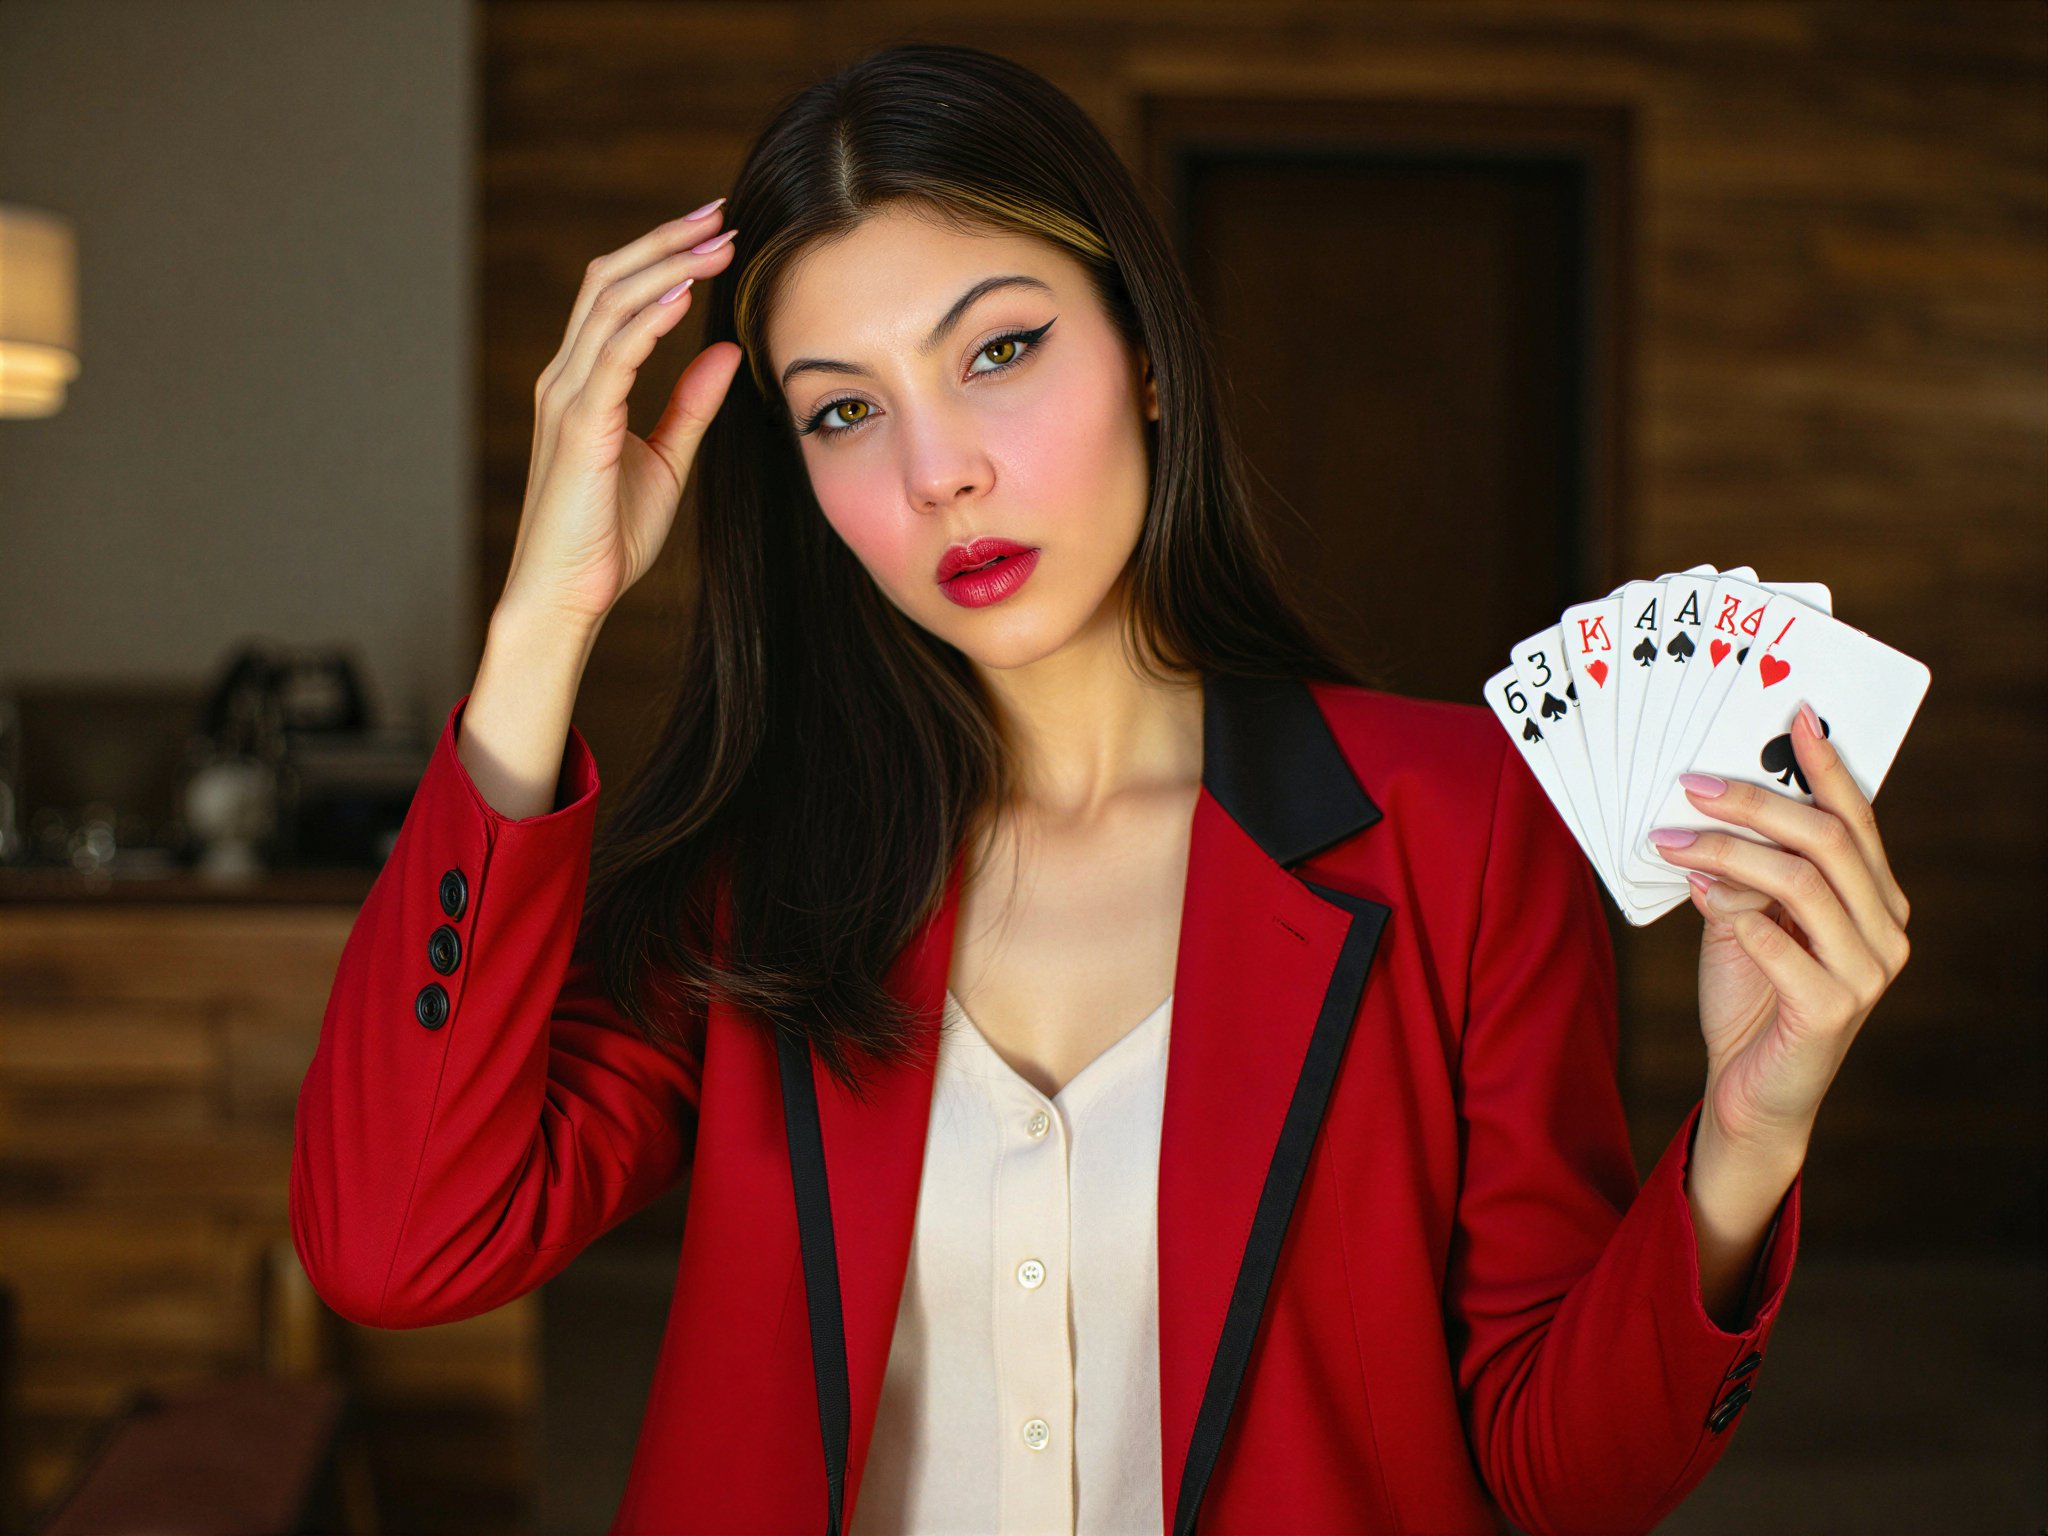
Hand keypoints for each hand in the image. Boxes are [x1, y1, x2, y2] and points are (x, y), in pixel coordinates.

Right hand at [502, 203, 744, 626]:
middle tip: (718, 215)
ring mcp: (567, 398)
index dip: (664, 257)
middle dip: (666, 242)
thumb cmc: (607, 539)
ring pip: (609, 304)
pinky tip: (683, 295)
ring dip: (665, 266)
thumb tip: (725, 352)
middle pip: (609, 280)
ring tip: (714, 242)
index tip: (714, 233)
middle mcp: (566, 378)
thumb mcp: (666, 460)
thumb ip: (690, 405)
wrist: (567, 596)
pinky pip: (612, 355)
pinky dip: (647, 318)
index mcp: (584, 384)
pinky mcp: (580, 425)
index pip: (617, 295)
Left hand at [1646, 701, 1910, 1318]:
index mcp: (1873, 898)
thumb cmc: (1749, 997)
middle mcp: (1885, 929)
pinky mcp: (1833, 1010)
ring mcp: (1868, 972)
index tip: (1794, 714)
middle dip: (1756, 801)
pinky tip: (1696, 892)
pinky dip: (1734, 911)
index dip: (1826, 764)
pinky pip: (1781, 942)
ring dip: (1728, 852)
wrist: (1750, 1092)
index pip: (1856, 817)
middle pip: (1829, 839)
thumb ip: (1744, 869)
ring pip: (1802, 882)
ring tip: (1668, 840)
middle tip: (1691, 782)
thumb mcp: (1744, 918)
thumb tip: (1711, 800)